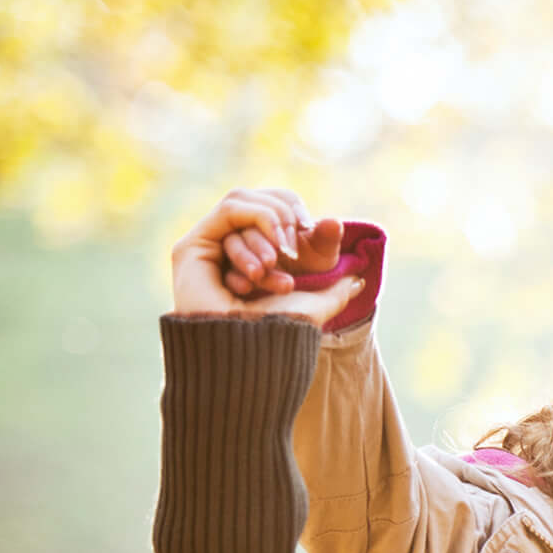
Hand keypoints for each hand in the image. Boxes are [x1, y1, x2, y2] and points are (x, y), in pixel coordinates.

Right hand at [169, 189, 357, 321]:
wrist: (253, 347)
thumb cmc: (282, 330)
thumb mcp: (316, 303)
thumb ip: (336, 289)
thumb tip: (359, 280)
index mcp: (259, 255)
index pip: (278, 208)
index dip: (297, 213)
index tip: (313, 232)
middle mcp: (233, 247)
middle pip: (261, 204)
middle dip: (284, 223)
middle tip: (292, 255)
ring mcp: (210, 245)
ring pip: (244, 208)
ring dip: (267, 236)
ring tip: (275, 273)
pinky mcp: (193, 245)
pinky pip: (228, 211)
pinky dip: (254, 226)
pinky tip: (262, 265)